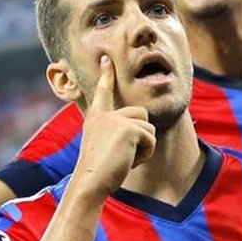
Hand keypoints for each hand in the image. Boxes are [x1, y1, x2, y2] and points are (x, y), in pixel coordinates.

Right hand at [75, 55, 155, 195]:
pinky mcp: (129, 128)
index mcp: (96, 117)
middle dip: (141, 136)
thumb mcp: (104, 146)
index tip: (106, 59)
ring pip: (149, 128)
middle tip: (124, 155)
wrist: (91, 181)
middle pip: (141, 115)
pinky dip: (145, 154)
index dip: (106, 75)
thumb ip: (117, 134)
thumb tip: (141, 132)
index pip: (103, 92)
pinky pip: (151, 139)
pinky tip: (129, 161)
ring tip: (125, 159)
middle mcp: (105, 114)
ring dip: (144, 148)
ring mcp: (117, 119)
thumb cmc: (98, 171)